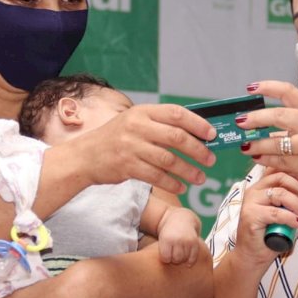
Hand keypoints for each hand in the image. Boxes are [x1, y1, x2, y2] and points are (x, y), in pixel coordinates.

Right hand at [77, 104, 216, 194]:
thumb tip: (197, 134)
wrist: (85, 156)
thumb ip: (160, 125)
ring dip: (188, 170)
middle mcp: (137, 126)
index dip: (198, 124)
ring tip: (200, 177)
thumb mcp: (135, 123)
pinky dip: (172, 182)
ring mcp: (131, 147)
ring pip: (168, 159)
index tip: (212, 135)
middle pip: (176, 137)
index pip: (176, 113)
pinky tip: (181, 186)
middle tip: (210, 160)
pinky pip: (156, 176)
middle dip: (198, 150)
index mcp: (142, 112)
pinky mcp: (126, 166)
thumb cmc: (116, 139)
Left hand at [157, 208, 201, 265]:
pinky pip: (193, 257)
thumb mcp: (161, 239)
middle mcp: (178, 240)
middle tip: (174, 252)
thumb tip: (160, 269)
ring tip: (180, 252)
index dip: (166, 258)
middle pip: (176, 260)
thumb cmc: (169, 232)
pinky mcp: (195, 243)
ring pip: (185, 259)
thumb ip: (160, 252)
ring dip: (182, 258)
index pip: (166, 259)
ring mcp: (187, 241)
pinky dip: (190, 260)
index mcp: (167, 239)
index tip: (166, 253)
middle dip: (174, 259)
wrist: (181, 219)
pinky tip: (187, 258)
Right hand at [234, 168, 297, 270]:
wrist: (253, 257)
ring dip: (297, 204)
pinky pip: (276, 212)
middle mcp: (254, 191)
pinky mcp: (251, 216)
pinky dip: (290, 217)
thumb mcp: (289, 219)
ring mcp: (250, 203)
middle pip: (280, 177)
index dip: (295, 173)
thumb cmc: (270, 237)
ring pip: (279, 193)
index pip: (278, 170)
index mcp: (261, 188)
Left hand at [237, 81, 297, 193]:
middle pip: (279, 116)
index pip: (289, 93)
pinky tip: (256, 156)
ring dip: (256, 144)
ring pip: (276, 143)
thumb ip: (291, 123)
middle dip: (256, 118)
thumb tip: (258, 122)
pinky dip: (264, 159)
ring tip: (244, 145)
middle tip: (241, 121)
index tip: (251, 88)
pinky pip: (278, 161)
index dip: (268, 87)